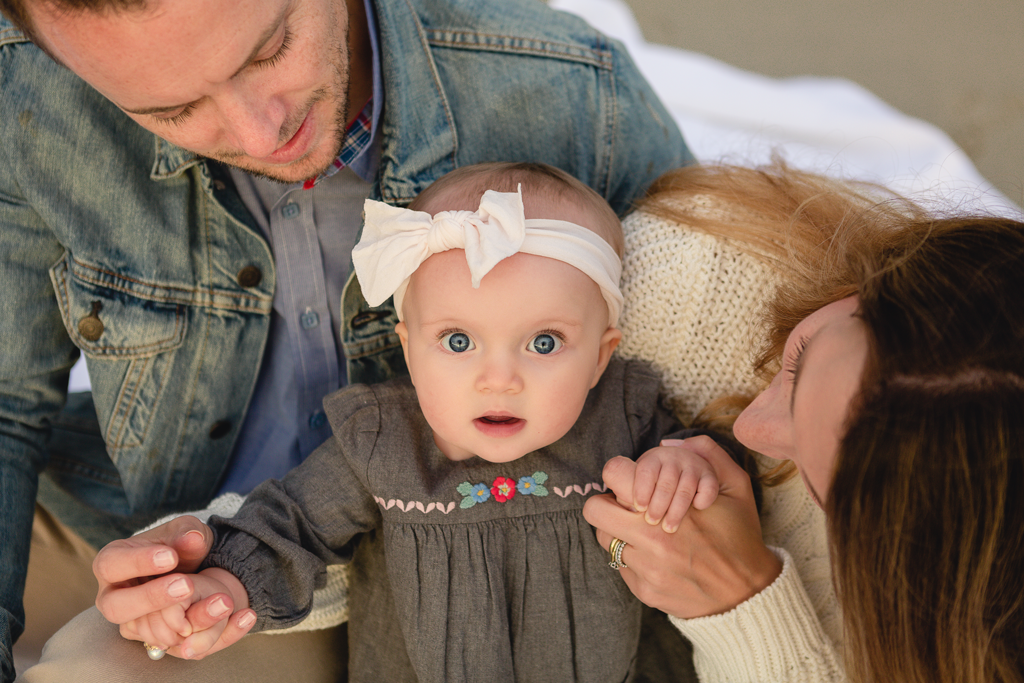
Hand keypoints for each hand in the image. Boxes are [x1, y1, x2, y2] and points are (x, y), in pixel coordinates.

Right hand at [93, 515, 256, 658]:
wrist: (186, 566)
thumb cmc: (177, 544)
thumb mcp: (184, 531)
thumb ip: (187, 533)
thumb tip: (192, 538)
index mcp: (112, 560)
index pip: (112, 564)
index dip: (138, 562)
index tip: (171, 558)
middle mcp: (111, 592)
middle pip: (114, 605)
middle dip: (150, 597)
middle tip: (185, 585)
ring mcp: (125, 616)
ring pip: (131, 627)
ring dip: (164, 620)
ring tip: (195, 603)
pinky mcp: (141, 632)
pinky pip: (151, 640)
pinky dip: (174, 634)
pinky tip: (196, 625)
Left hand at [584, 435, 781, 618]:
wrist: (748, 594)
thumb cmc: (740, 536)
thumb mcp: (736, 487)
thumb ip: (707, 454)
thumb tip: (669, 441)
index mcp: (666, 506)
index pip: (614, 474)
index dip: (620, 474)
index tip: (629, 482)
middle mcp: (649, 538)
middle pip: (596, 510)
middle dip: (607, 505)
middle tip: (625, 508)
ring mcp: (645, 567)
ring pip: (605, 540)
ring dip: (619, 532)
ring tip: (643, 533)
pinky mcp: (644, 590)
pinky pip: (620, 566)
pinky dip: (632, 558)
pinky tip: (656, 558)